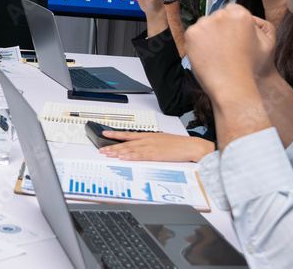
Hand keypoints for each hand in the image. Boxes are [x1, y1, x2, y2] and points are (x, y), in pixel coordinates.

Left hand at [98, 131, 214, 162]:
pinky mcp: (156, 154)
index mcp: (149, 136)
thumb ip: (150, 143)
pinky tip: (123, 158)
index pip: (128, 134)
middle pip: (126, 143)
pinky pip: (140, 155)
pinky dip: (131, 156)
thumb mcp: (162, 140)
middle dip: (113, 146)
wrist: (191, 146)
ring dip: (118, 152)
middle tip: (102, 149)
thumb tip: (141, 147)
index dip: (116, 134)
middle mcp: (147, 140)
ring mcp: (151, 147)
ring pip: (130, 149)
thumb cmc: (178, 144)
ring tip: (107, 153)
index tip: (105, 134)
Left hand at [185, 4, 273, 97]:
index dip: (231, 24)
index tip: (231, 36)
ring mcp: (205, 23)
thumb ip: (255, 26)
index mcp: (241, 15)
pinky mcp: (191, 33)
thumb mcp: (265, 43)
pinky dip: (197, 43)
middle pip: (217, 16)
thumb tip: (246, 17)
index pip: (232, 9)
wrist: (232, 85)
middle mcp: (222, 15)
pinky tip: (206, 55)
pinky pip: (193, 35)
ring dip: (207, 35)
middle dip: (219, 28)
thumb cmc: (250, 67)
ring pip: (204, 25)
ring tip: (216, 53)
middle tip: (224, 48)